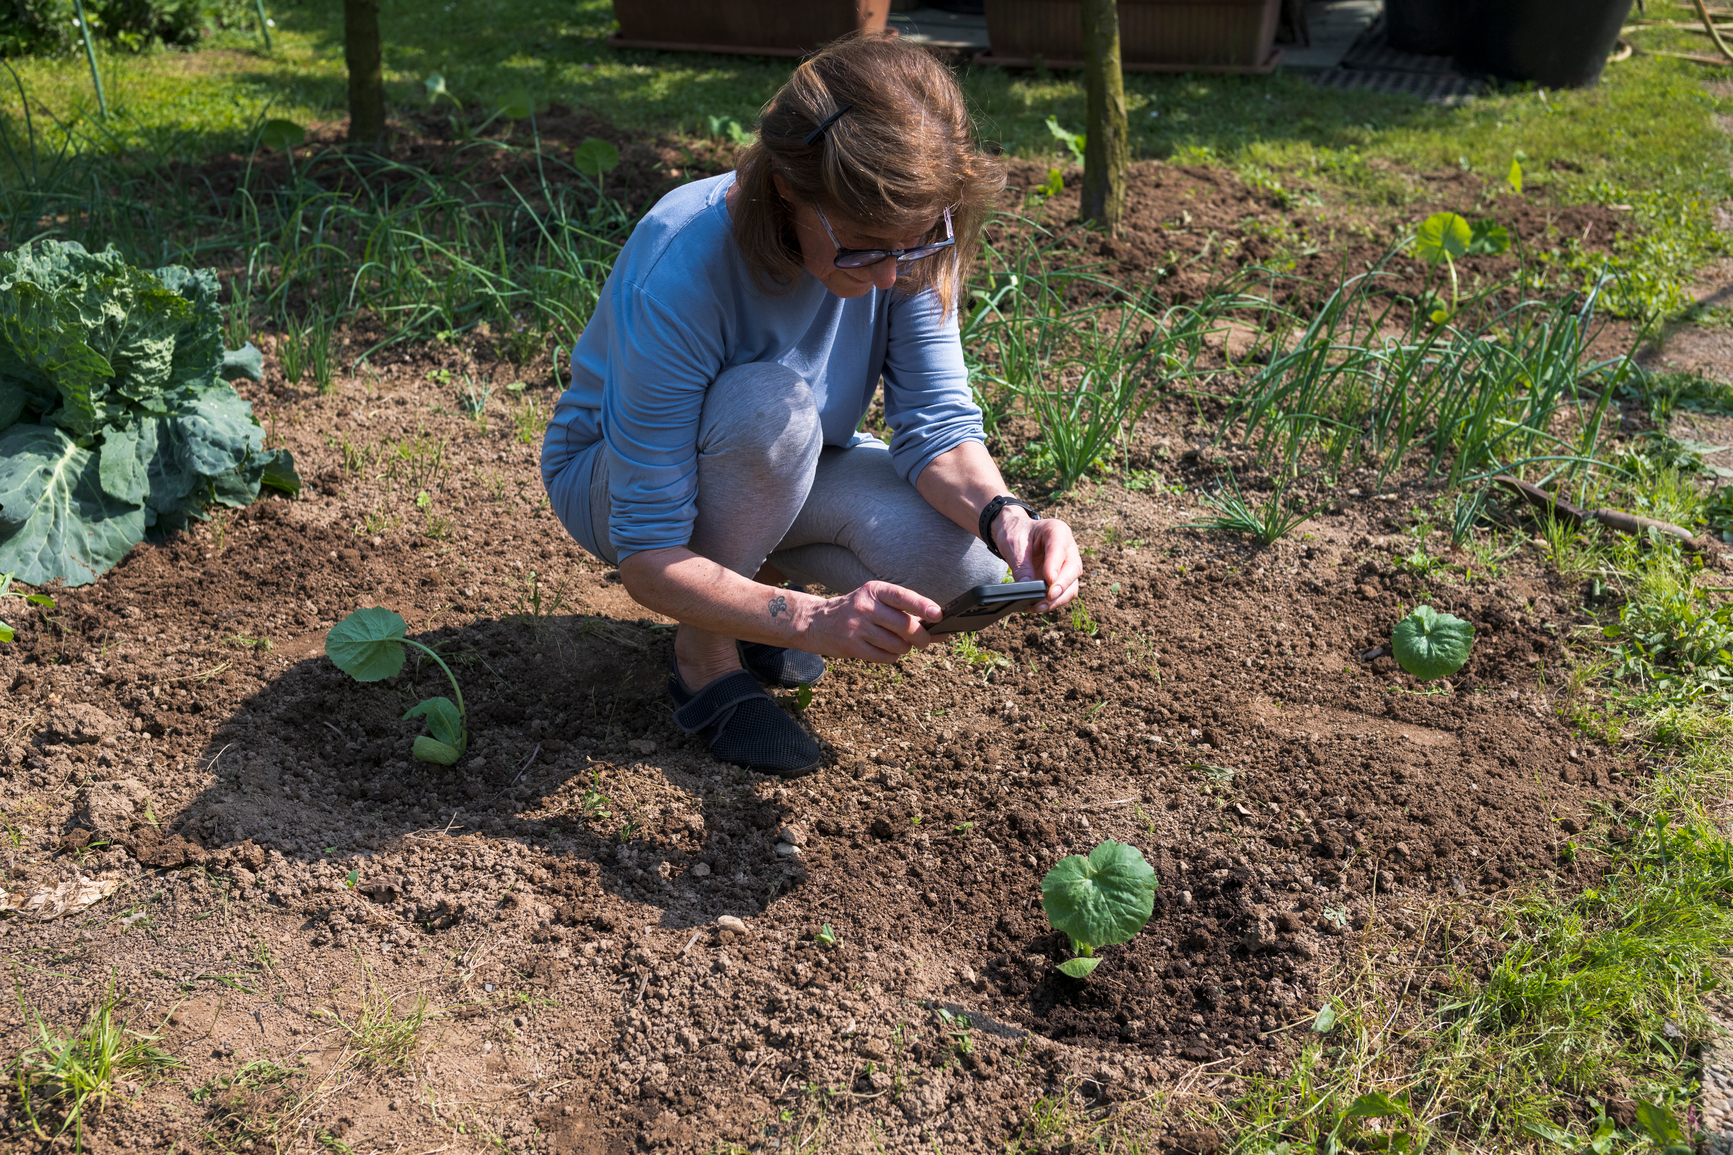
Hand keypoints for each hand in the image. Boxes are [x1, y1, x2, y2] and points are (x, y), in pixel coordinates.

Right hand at [800, 581, 940, 661]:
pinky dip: (892, 657)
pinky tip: (886, 650)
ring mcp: (858, 627)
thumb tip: (940, 628)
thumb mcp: (876, 601)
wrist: (818, 622)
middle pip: (905, 626)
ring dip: (905, 648)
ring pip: (898, 645)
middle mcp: (866, 607)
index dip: (922, 606)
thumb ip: (905, 611)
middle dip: (922, 637)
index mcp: (874, 591)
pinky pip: (886, 657)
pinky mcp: (853, 647)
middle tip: (924, 641)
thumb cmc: (857, 611)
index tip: (938, 614)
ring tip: (900, 644)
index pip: (902, 597)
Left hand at [994, 509, 1081, 612]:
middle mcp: (1068, 548)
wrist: (1016, 533)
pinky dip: (1052, 602)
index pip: (1060, 548)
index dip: (1055, 566)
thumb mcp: (1013, 545)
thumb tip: (1027, 587)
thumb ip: (1022, 565)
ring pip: (1071, 585)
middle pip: (1073, 569)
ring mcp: (1068, 564)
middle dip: (1061, 586)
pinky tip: (1037, 606)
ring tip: (1038, 607)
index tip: (1048, 580)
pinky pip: (1063, 593)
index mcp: (1057, 531)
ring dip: (1057, 599)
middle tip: (1047, 598)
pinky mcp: (1063, 578)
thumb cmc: (1017, 533)